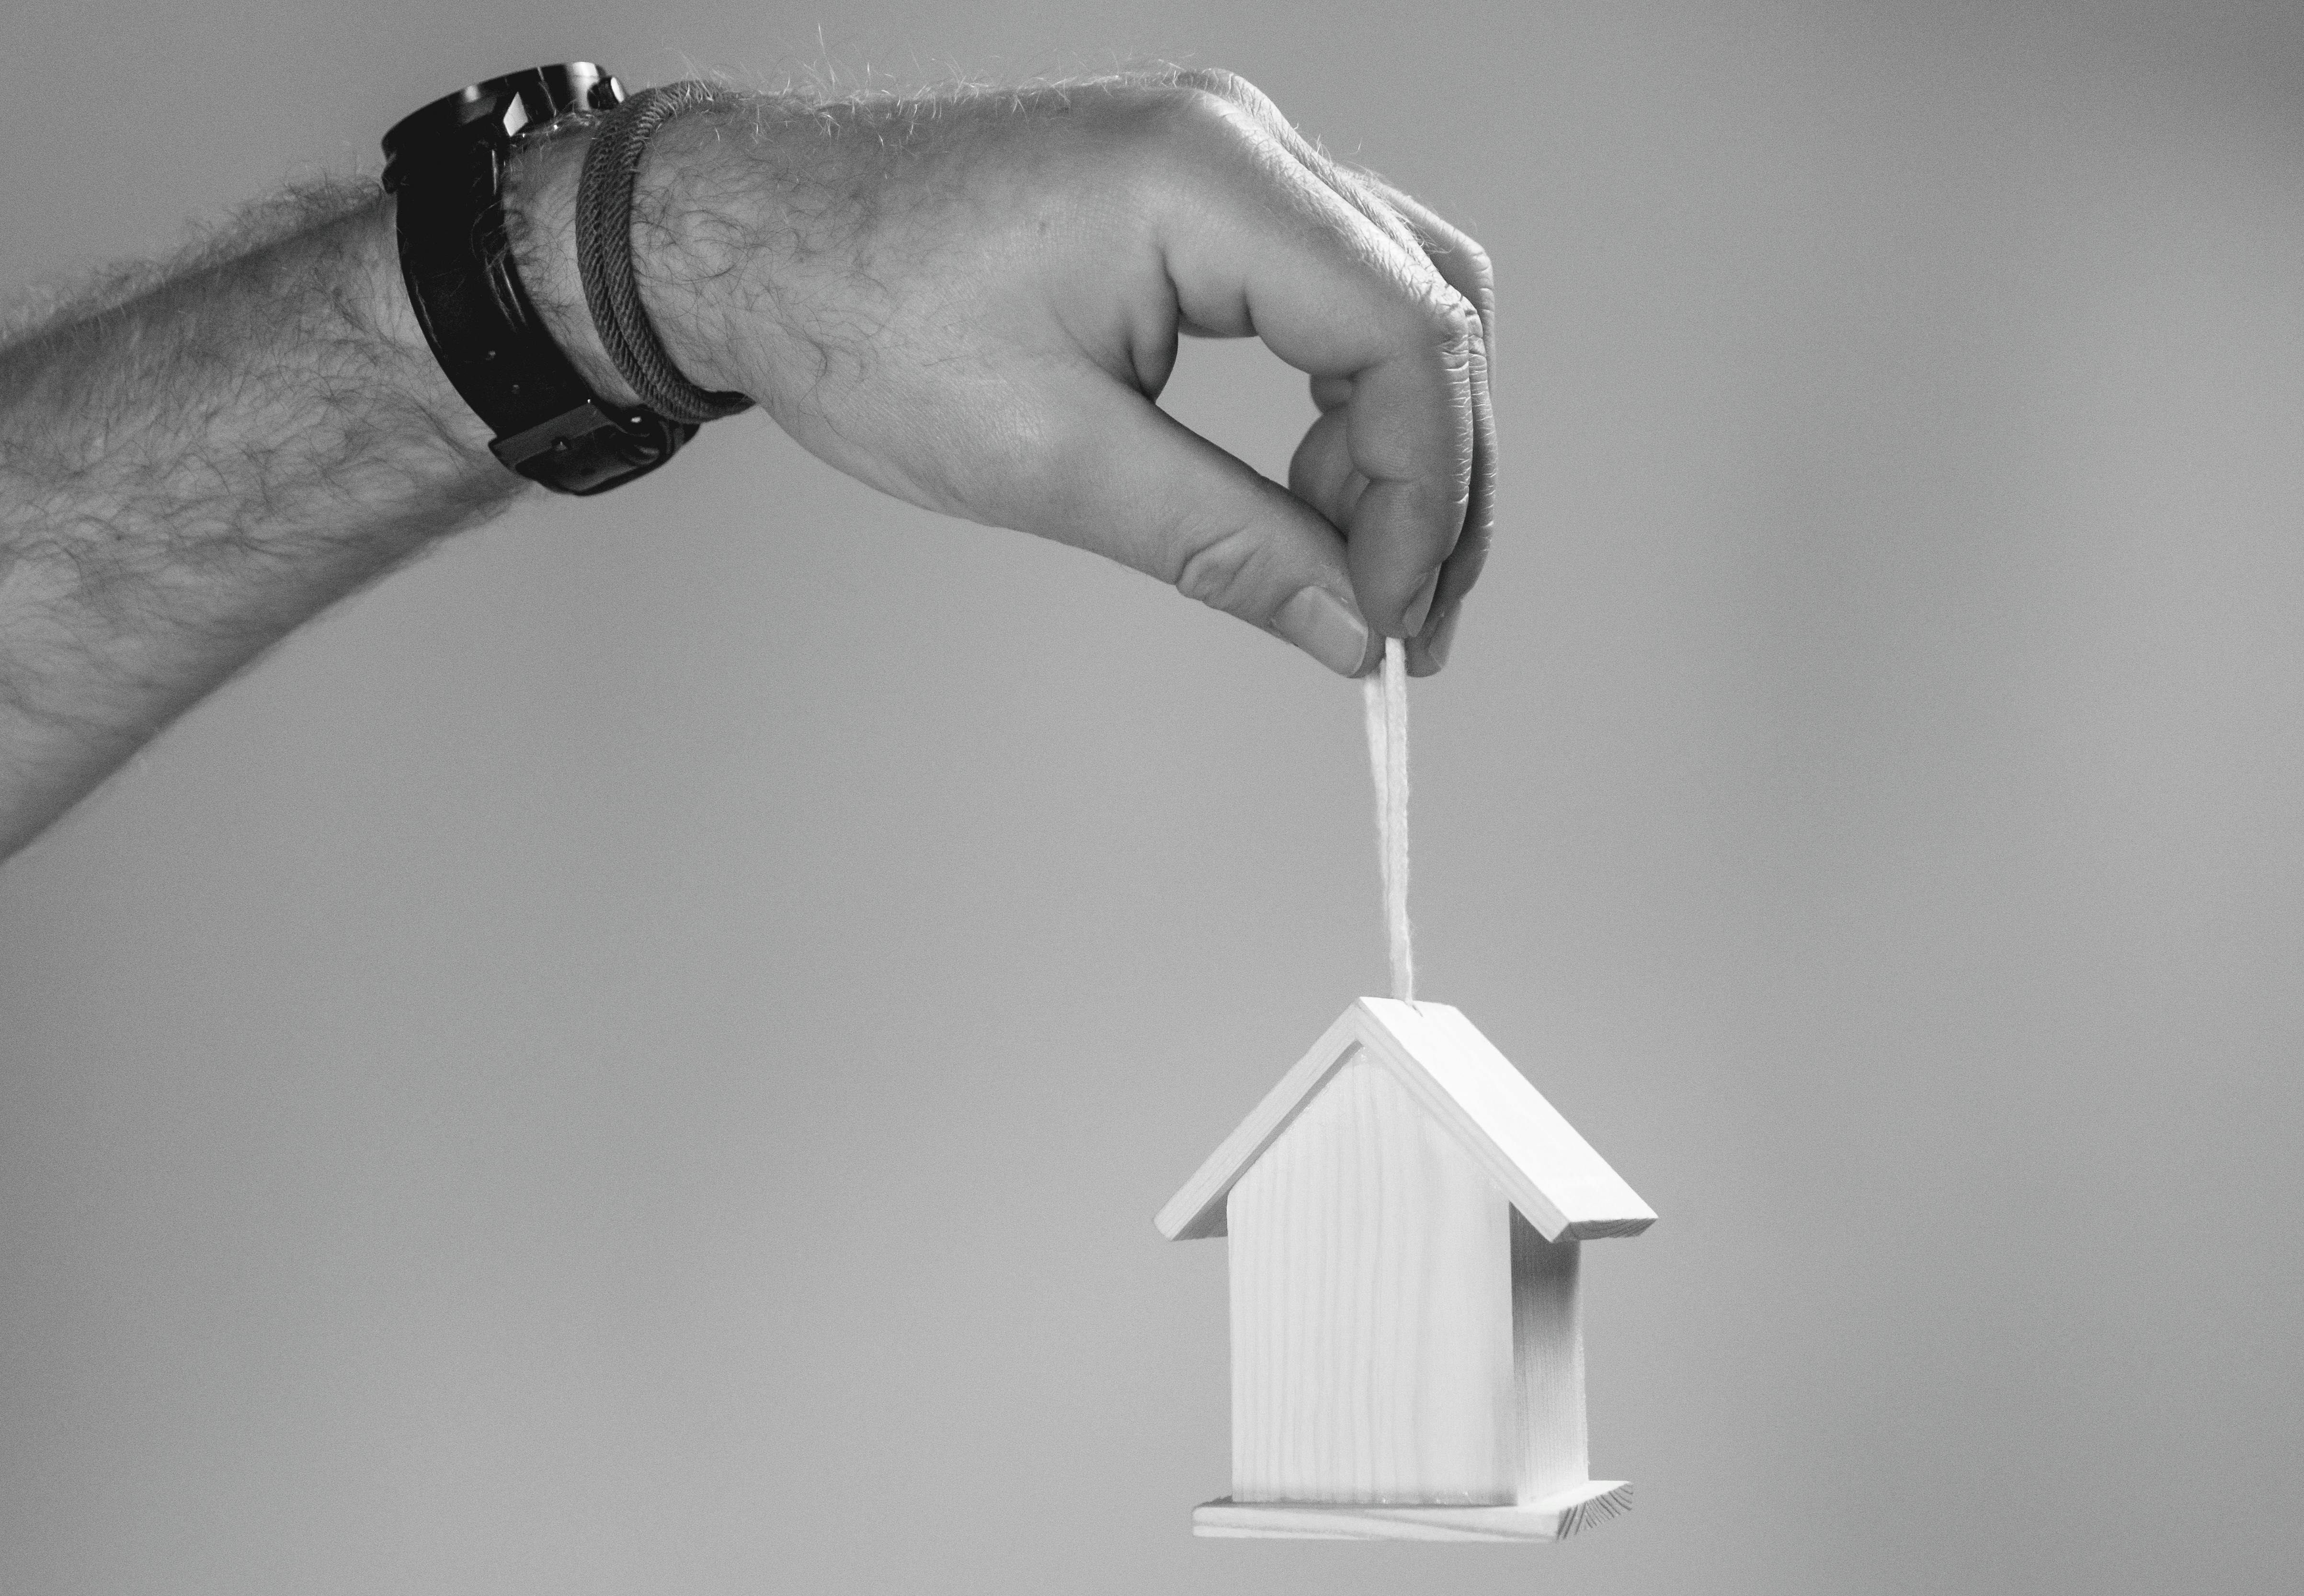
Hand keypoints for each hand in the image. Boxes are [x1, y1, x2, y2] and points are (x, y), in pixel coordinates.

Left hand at [627, 72, 1493, 676]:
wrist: (750, 235)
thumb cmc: (858, 318)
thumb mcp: (1053, 462)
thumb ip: (1228, 545)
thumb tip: (1351, 627)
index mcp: (1208, 181)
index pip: (1409, 337)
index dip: (1423, 495)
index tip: (1388, 619)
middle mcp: (1241, 143)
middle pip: (1433, 309)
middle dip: (1436, 480)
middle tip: (1404, 621)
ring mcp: (1226, 157)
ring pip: (1399, 298)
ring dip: (1402, 442)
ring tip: (1355, 568)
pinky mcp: (1199, 192)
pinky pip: (1331, 289)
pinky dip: (1344, 400)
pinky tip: (1309, 491)